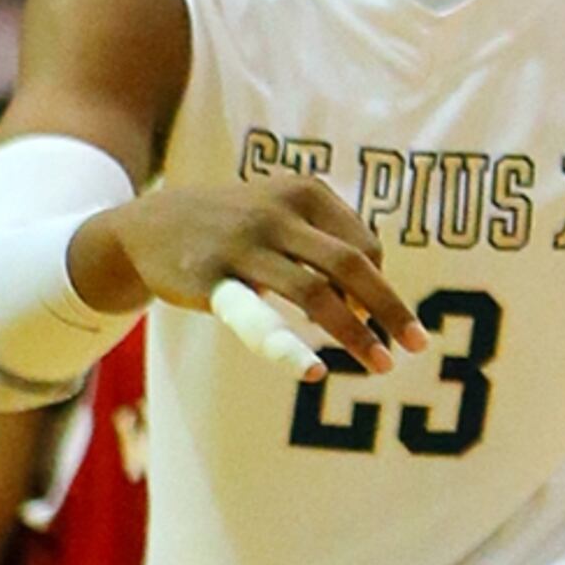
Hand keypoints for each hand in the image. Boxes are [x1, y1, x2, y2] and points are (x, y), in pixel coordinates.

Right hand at [96, 175, 417, 369]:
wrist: (145, 227)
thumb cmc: (234, 228)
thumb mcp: (283, 215)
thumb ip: (328, 246)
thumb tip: (370, 302)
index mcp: (305, 192)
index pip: (365, 246)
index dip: (378, 286)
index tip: (374, 316)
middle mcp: (279, 213)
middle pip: (354, 266)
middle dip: (390, 309)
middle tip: (419, 344)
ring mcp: (244, 245)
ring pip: (315, 293)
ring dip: (356, 333)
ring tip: (383, 365)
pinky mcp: (211, 280)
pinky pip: (255, 317)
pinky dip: (287, 347)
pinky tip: (315, 371)